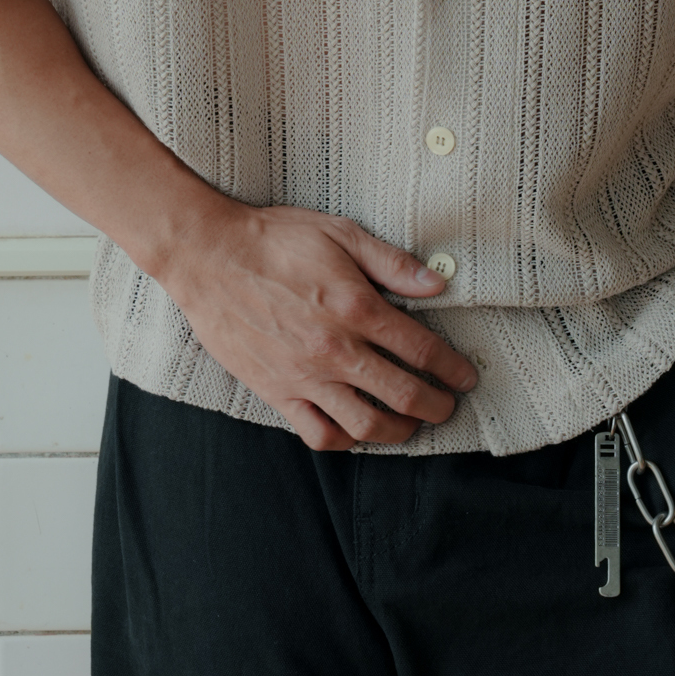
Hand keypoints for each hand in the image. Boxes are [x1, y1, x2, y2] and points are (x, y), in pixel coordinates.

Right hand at [159, 200, 479, 450]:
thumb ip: (392, 263)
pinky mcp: (277, 391)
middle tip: (448, 407)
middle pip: (403, 394)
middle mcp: (335, 350)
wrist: (208, 256)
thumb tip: (438, 283)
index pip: (422, 350)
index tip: (465, 376)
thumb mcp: (341, 234)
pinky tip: (357, 432)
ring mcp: (305, 376)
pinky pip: (318, 433)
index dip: (451, 369)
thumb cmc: (274, 240)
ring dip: (399, 431)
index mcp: (357, 309)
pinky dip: (345, 441)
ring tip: (411, 425)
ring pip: (366, 425)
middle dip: (436, 406)